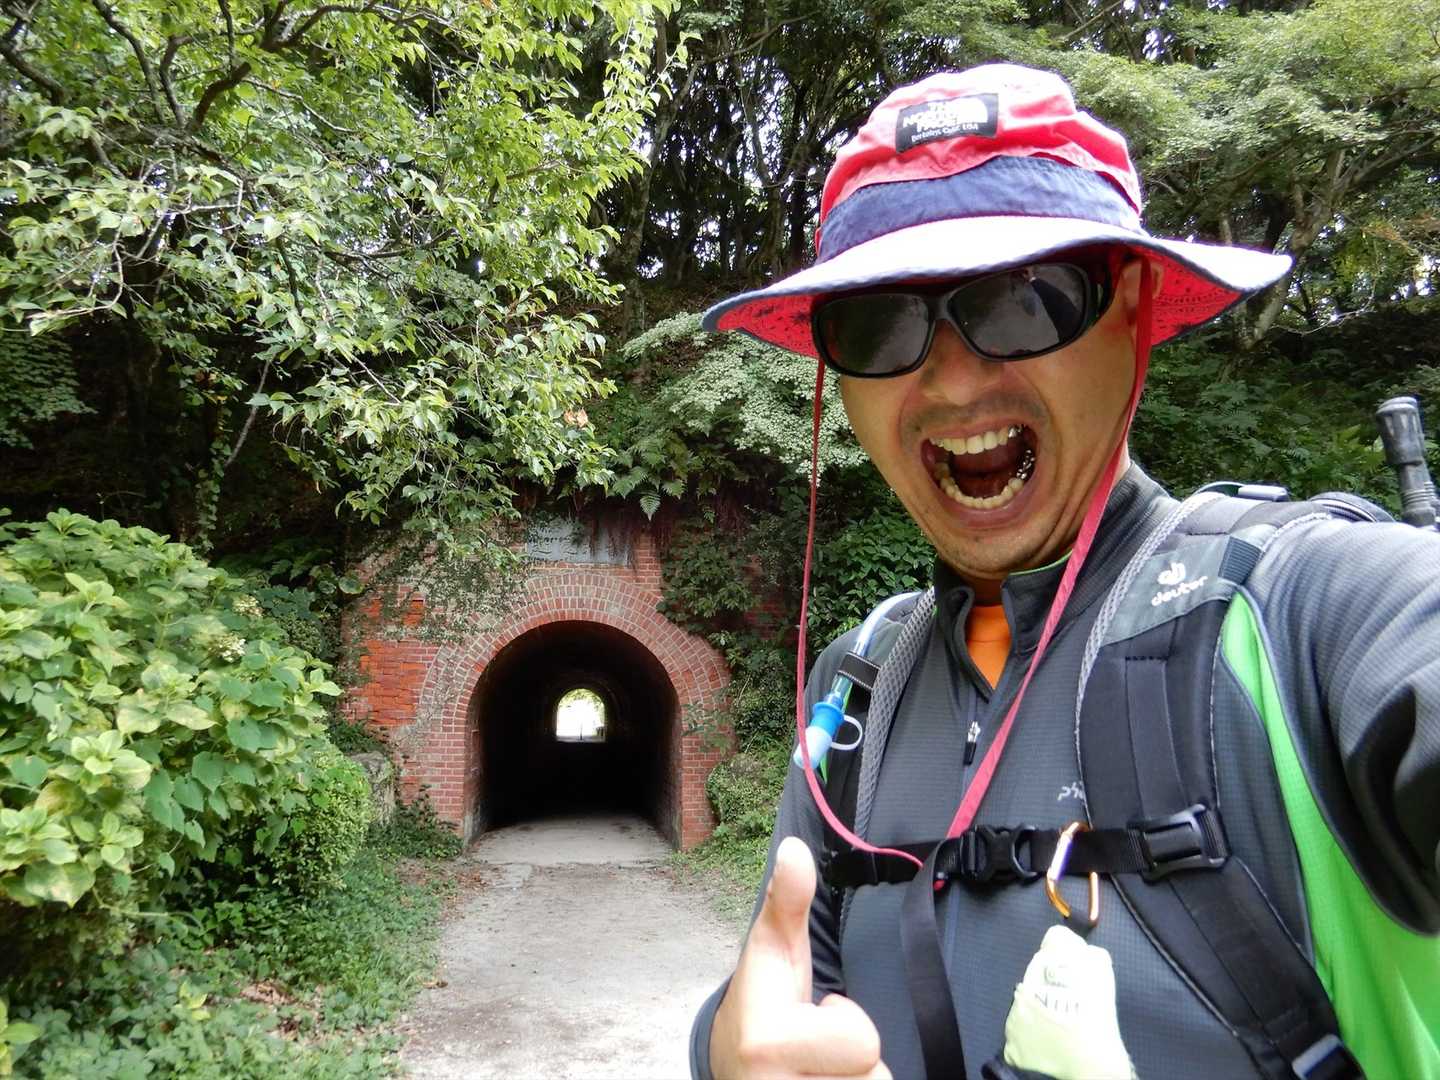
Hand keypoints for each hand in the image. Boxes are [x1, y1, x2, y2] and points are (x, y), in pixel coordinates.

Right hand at [710, 836, 890, 1078]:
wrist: (731, 1072)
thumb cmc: (761, 1010)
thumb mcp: (771, 957)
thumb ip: (787, 904)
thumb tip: (795, 849)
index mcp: (769, 1043)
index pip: (863, 1043)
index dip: (848, 1025)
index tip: (817, 1015)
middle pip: (875, 1078)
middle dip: (855, 1064)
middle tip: (818, 1053)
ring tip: (818, 1073)